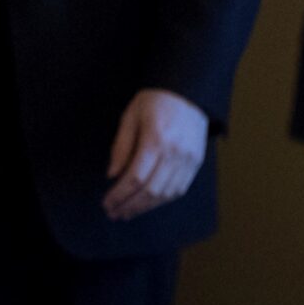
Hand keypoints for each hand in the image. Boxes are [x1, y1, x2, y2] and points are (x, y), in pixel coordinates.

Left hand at [104, 88, 208, 220]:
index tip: (106, 203)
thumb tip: (112, 175)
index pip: (135, 177)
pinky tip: (149, 203)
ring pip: (166, 193)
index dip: (119, 195)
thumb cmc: (156, 101)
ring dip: (145, 207)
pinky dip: (163, 200)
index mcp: (156, 140)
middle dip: (129, 205)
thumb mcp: (131, 116)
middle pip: (150, 190)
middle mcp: (175, 152)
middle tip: (114, 213)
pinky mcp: (197, 161)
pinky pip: (180, 188)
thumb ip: (121, 146)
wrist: (190, 91)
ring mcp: (189, 159)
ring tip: (129, 212)